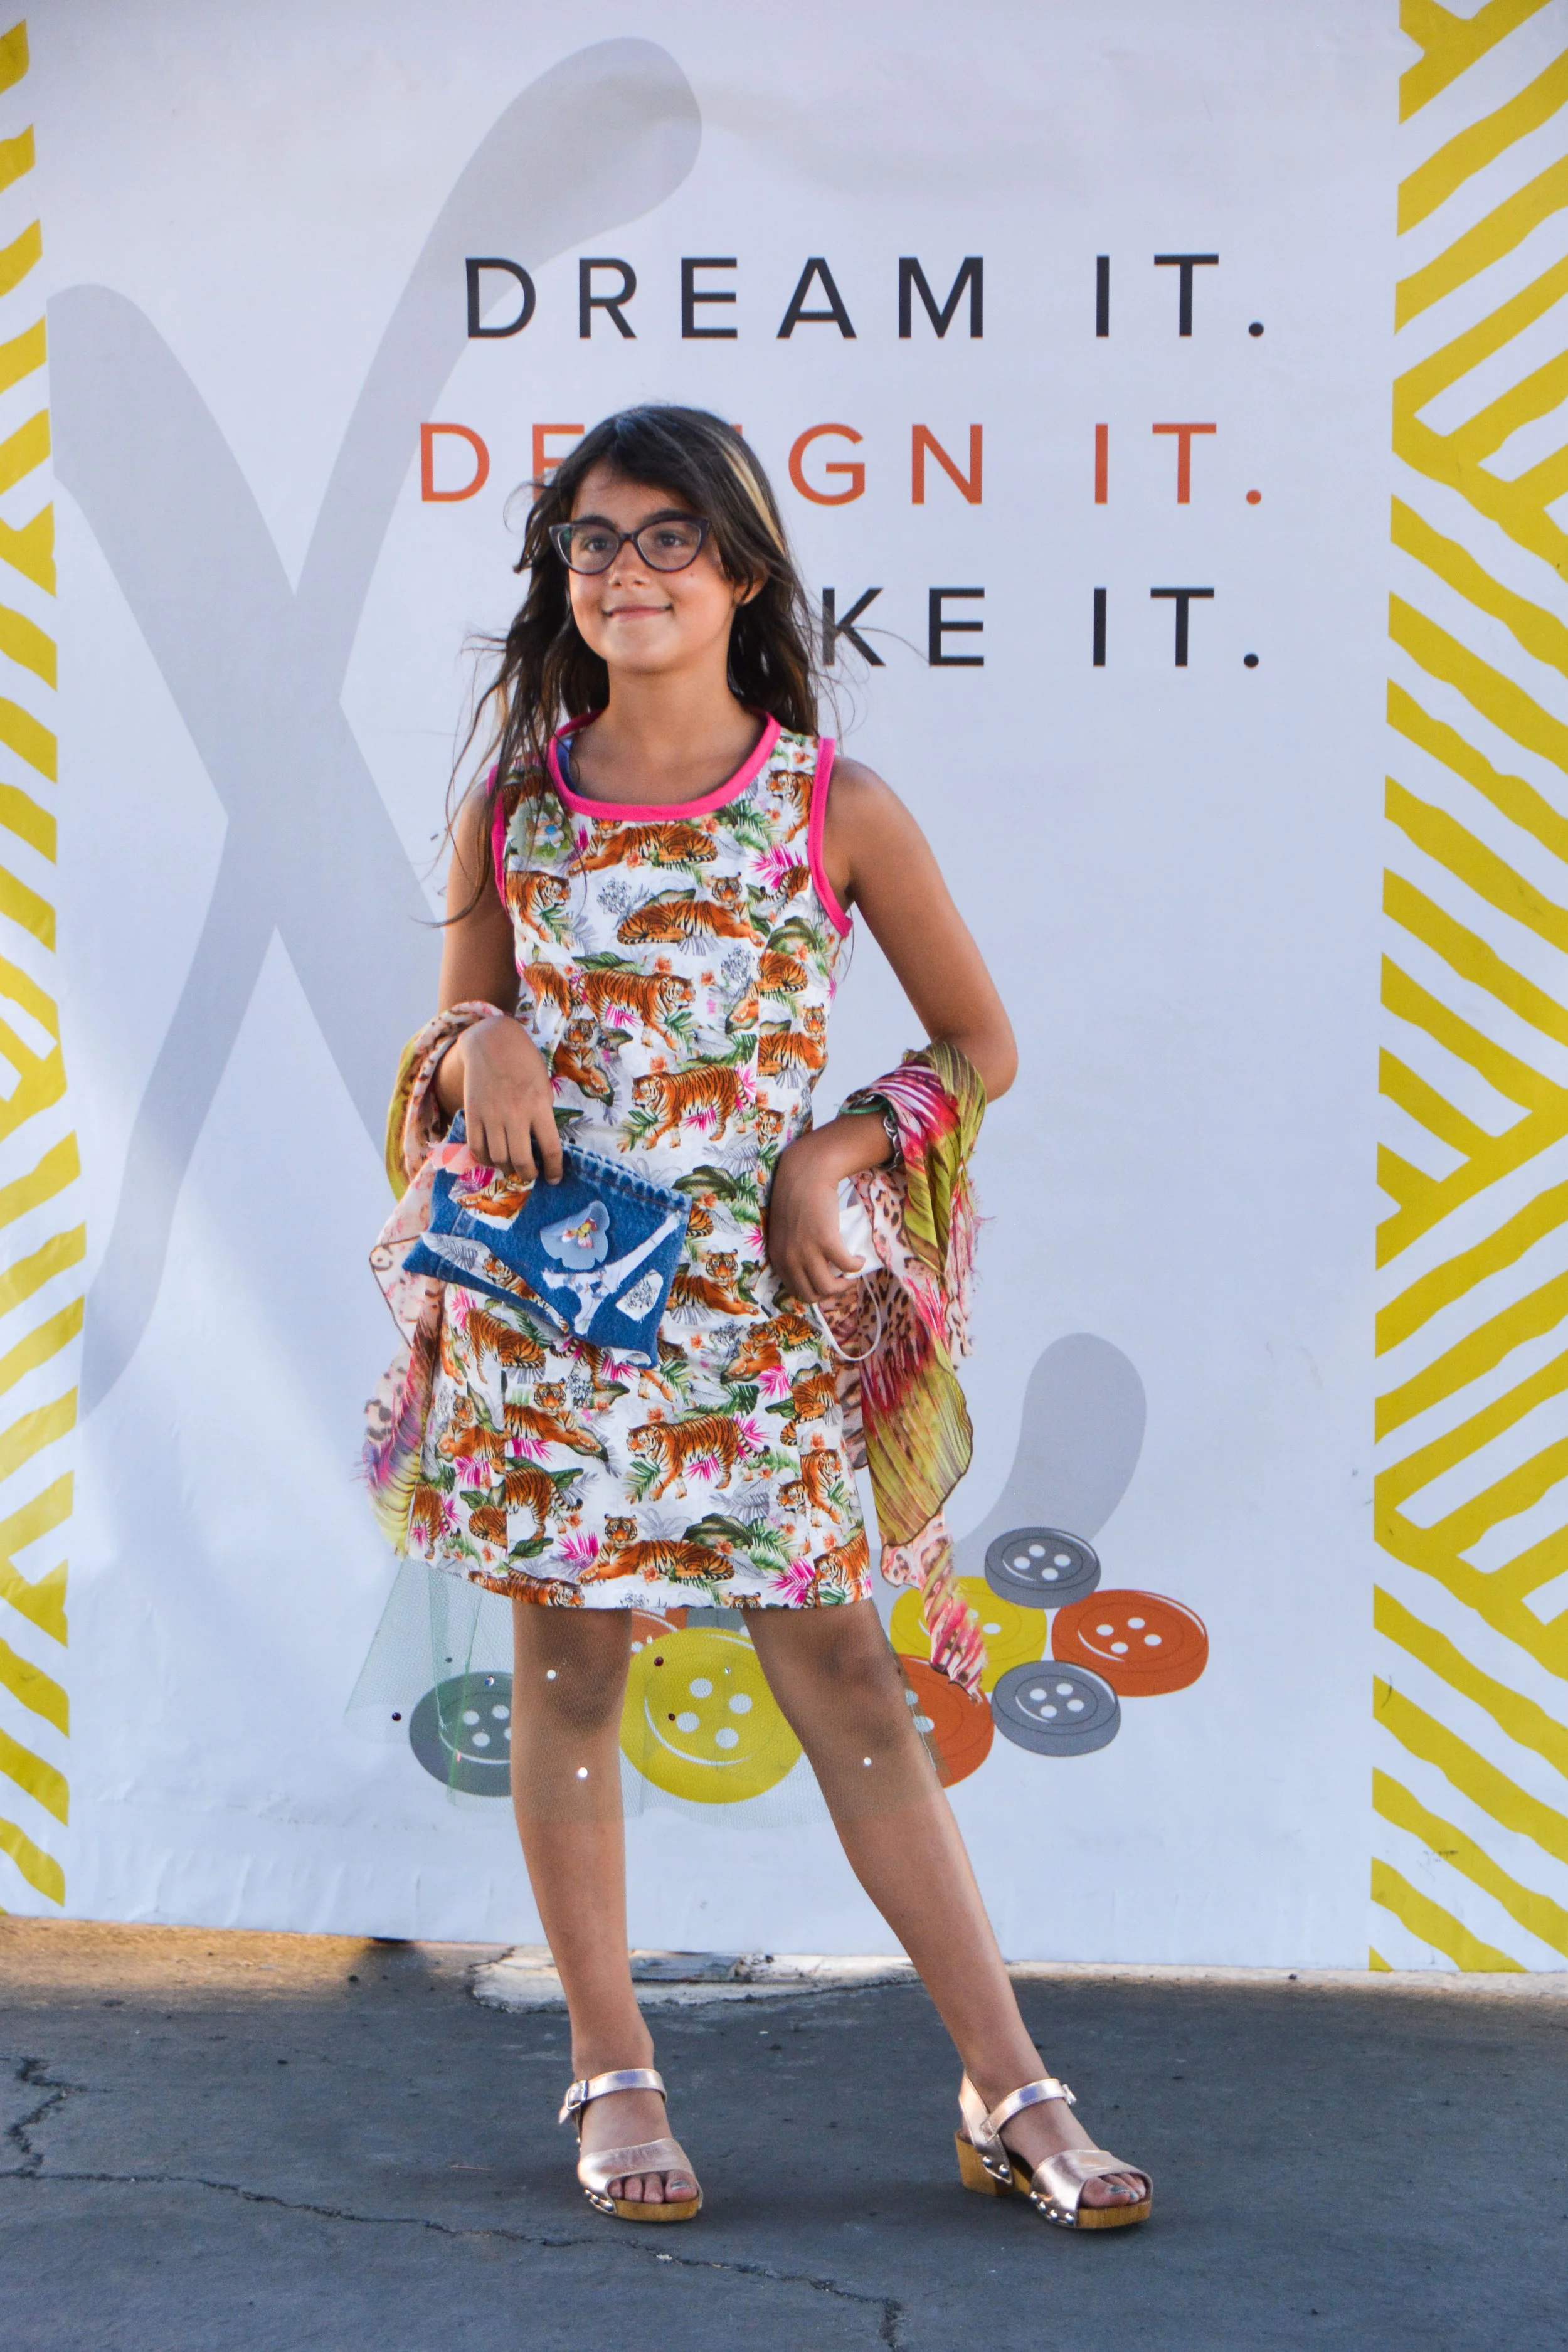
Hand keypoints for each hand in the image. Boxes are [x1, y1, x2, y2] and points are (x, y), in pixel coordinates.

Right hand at [447, 1015, 562, 1183]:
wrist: (491, 1041)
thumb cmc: (524, 1061)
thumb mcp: (543, 1084)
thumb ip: (543, 1113)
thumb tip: (541, 1142)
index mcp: (539, 1105)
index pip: (550, 1148)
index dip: (554, 1169)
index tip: (554, 1178)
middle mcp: (515, 1114)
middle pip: (522, 1160)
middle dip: (528, 1175)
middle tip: (531, 1175)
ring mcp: (491, 1115)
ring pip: (498, 1158)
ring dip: (507, 1169)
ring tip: (512, 1168)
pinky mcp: (473, 1114)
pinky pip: (477, 1147)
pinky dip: (485, 1159)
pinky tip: (493, 1159)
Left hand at [765, 1117, 888, 1303]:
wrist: (805, 1175)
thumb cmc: (797, 1199)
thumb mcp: (785, 1231)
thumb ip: (792, 1250)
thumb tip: (811, 1268)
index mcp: (778, 1258)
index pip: (796, 1291)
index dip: (815, 1292)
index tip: (828, 1282)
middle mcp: (790, 1259)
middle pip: (812, 1294)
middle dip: (830, 1293)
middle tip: (842, 1280)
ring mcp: (807, 1251)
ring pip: (828, 1287)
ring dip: (844, 1285)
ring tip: (851, 1272)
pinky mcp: (826, 1241)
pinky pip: (846, 1266)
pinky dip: (856, 1266)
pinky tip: (858, 1258)